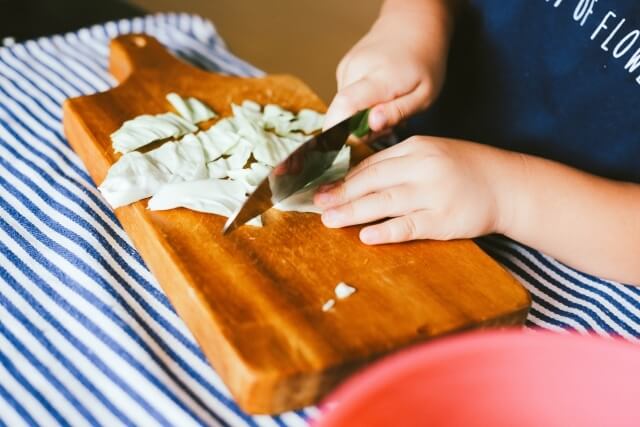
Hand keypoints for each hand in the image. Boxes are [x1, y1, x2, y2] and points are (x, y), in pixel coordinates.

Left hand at [313, 136, 517, 244]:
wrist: (507, 184)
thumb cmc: (465, 169)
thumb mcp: (432, 154)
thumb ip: (399, 163)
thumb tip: (359, 178)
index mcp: (416, 148)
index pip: (371, 164)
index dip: (344, 178)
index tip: (322, 187)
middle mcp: (423, 167)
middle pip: (372, 181)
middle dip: (341, 194)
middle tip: (316, 205)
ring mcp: (434, 193)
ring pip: (384, 202)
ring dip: (353, 212)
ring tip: (330, 220)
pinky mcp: (444, 219)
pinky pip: (409, 226)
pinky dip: (386, 231)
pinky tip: (366, 236)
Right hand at [323, 5, 452, 131]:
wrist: (414, 26)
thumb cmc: (424, 62)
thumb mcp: (424, 94)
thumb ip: (397, 111)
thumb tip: (372, 126)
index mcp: (380, 78)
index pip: (345, 106)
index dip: (338, 131)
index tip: (347, 148)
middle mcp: (357, 70)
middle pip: (342, 113)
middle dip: (358, 131)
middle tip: (385, 128)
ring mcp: (347, 67)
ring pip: (343, 107)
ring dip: (359, 118)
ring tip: (385, 110)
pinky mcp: (343, 68)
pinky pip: (345, 97)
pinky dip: (358, 105)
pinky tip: (376, 97)